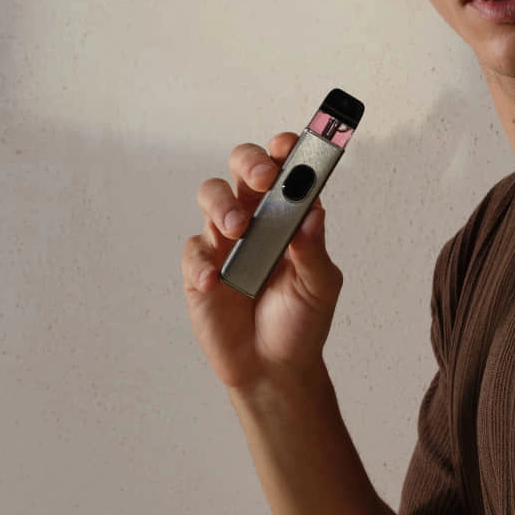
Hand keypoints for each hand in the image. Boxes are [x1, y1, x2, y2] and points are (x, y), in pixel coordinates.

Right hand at [182, 133, 344, 392]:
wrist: (274, 368)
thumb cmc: (301, 321)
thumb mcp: (320, 286)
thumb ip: (314, 249)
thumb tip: (312, 210)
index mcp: (289, 215)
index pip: (283, 168)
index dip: (284, 149)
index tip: (289, 145)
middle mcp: (256, 219)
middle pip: (242, 169)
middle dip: (250, 162)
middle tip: (262, 178)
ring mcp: (225, 242)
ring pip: (211, 196)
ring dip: (223, 205)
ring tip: (238, 230)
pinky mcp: (200, 270)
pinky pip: (194, 252)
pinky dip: (203, 262)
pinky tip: (217, 281)